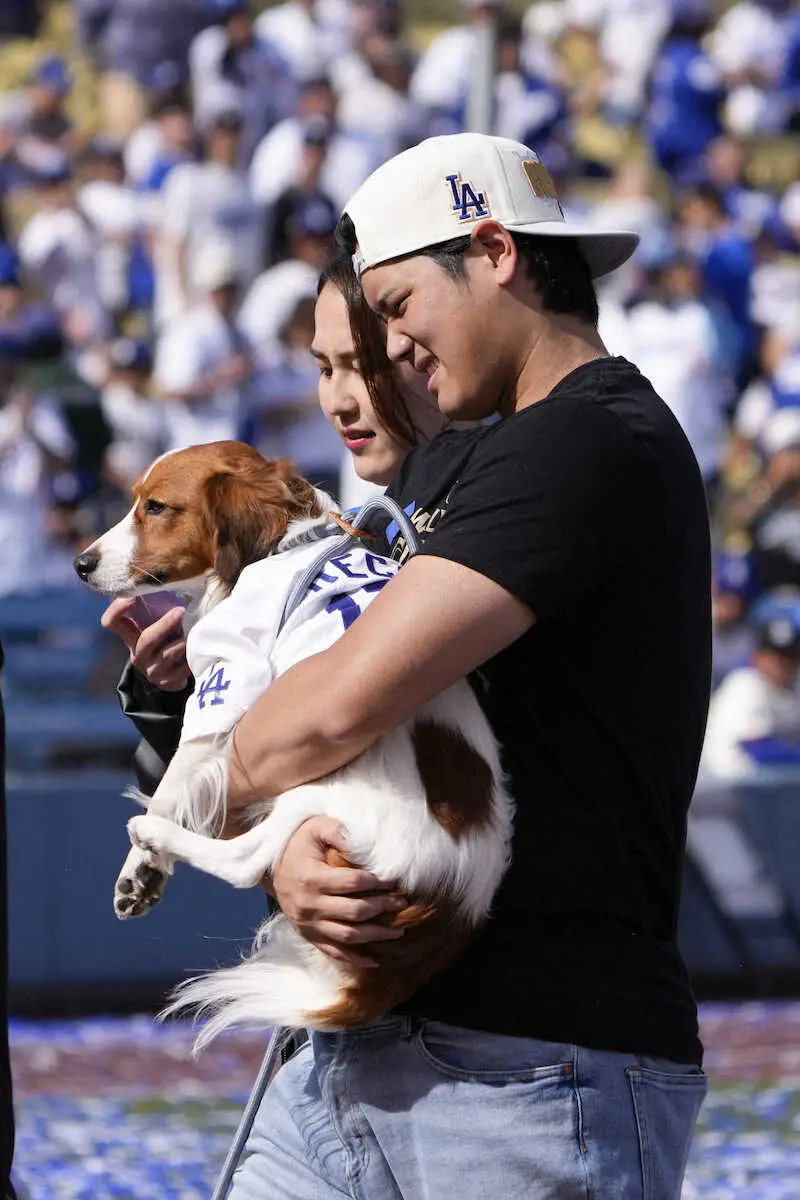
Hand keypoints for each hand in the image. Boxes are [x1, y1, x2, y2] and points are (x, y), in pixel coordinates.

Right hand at [102, 597, 189, 690]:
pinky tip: (196, 650)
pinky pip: (183, 667)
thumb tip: (166, 574)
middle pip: (147, 639)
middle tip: (180, 610)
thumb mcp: (153, 627)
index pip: (111, 623)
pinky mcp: (167, 681)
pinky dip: (191, 657)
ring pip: (169, 653)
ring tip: (192, 634)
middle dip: (165, 624)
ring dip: (183, 642)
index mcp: (130, 637)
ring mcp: (152, 670)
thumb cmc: (162, 642)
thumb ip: (152, 609)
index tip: (131, 597)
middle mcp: (138, 654)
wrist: (168, 677)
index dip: (117, 610)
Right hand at [272, 816, 407, 968]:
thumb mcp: (314, 828)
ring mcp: (308, 924)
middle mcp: (309, 906)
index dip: (376, 883)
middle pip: (354, 912)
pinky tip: (375, 959)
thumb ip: (336, 829)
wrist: (271, 869)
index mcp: (311, 879)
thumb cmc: (298, 845)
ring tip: (398, 932)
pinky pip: (333, 952)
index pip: (352, 883)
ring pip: (347, 936)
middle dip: (382, 908)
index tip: (393, 881)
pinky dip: (354, 958)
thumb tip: (357, 839)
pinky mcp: (308, 935)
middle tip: (402, 903)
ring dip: (375, 935)